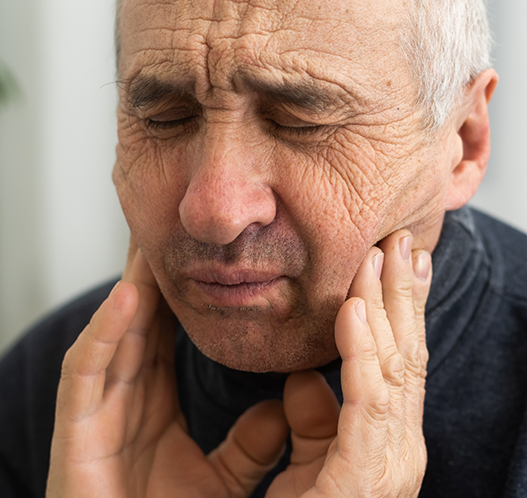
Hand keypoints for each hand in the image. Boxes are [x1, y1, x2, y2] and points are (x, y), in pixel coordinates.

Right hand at [46, 238, 289, 497]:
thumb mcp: (222, 481)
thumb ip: (254, 445)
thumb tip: (286, 407)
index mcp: (152, 405)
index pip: (167, 335)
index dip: (181, 296)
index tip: (203, 256)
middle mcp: (122, 399)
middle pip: (139, 323)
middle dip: (151, 274)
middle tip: (167, 224)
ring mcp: (95, 414)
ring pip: (113, 335)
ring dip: (130, 288)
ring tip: (147, 241)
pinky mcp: (74, 436)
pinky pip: (87, 374)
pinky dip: (104, 334)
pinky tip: (128, 297)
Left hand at [266, 230, 431, 497]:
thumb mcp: (306, 461)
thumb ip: (312, 419)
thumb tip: (307, 377)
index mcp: (383, 439)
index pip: (396, 359)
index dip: (397, 307)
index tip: (394, 259)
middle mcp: (398, 447)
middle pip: (407, 354)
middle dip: (404, 293)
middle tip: (403, 239)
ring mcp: (390, 463)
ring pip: (396, 367)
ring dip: (388, 306)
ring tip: (384, 254)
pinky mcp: (366, 477)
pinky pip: (367, 402)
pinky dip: (363, 353)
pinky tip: (354, 309)